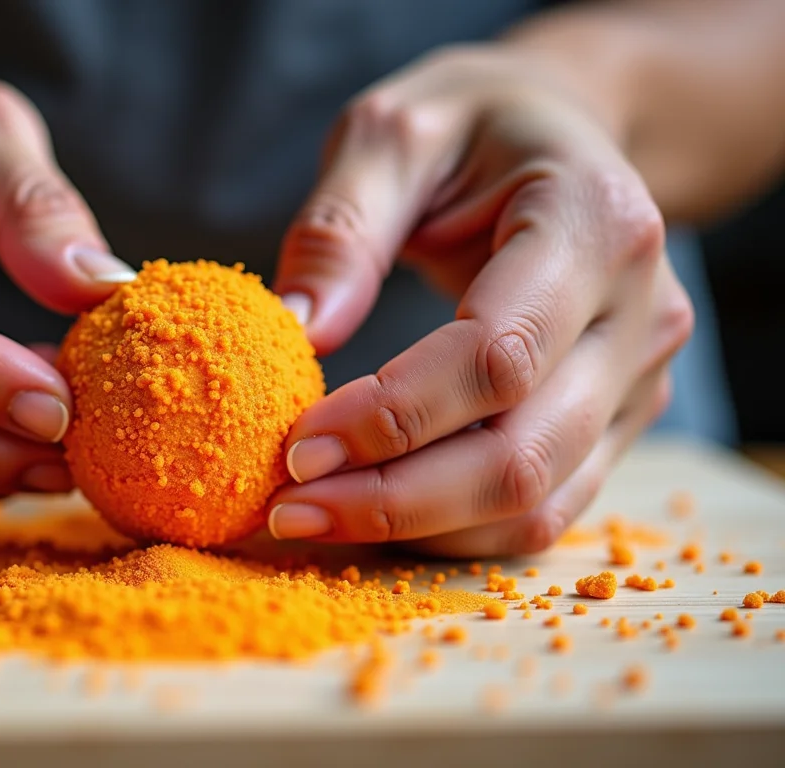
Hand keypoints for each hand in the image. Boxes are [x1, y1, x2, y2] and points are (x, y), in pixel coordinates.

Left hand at [268, 46, 693, 556]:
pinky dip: (452, 530)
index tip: (295, 447)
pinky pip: (542, 506)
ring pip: (536, 502)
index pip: (497, 357)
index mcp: (595, 222)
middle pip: (521, 454)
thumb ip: (343, 226)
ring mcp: (639, 376)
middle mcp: (641, 312)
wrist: (562, 133)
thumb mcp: (392, 132)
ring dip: (416, 530)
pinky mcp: (618, 418)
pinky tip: (372, 515)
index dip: (392, 418)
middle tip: (287, 509)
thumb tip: (297, 330)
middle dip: (393, 499)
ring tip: (312, 518)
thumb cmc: (471, 125)